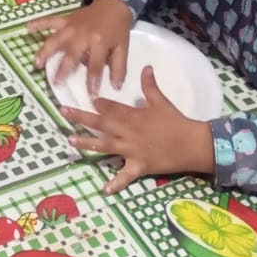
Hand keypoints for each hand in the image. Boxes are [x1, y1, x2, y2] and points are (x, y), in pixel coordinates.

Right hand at [31, 0, 133, 99]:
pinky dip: (38, 23)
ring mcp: (71, 26)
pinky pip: (49, 20)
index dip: (92, 82)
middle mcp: (83, 34)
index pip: (95, 66)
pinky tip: (26, 28)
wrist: (113, 3)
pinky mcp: (65, 19)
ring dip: (45, 51)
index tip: (90, 96)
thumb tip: (115, 87)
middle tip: (56, 84)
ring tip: (36, 64)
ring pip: (55, 39)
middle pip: (71, 54)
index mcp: (100, 42)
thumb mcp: (123, 48)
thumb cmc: (118, 29)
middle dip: (63, 70)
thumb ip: (119, 68)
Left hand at [63, 66, 215, 194]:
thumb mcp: (161, 101)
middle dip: (81, 118)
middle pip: (101, 124)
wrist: (193, 144)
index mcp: (133, 115)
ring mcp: (132, 150)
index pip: (111, 107)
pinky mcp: (140, 166)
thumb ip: (149, 85)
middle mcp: (128, 132)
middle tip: (63, 112)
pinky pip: (125, 176)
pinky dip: (115, 183)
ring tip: (71, 142)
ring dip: (87, 144)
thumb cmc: (176, 121)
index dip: (99, 103)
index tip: (88, 100)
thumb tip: (146, 66)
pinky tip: (104, 190)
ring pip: (105, 146)